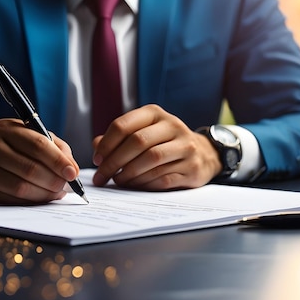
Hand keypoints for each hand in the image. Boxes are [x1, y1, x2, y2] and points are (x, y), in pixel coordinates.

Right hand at [0, 120, 79, 203]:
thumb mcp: (19, 131)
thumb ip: (49, 143)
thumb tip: (70, 165)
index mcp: (5, 128)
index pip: (37, 145)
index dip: (58, 161)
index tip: (73, 173)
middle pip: (30, 169)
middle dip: (54, 181)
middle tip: (66, 187)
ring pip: (20, 187)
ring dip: (44, 194)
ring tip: (55, 194)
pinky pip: (8, 199)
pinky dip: (28, 202)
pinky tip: (38, 199)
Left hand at [91, 104, 221, 189]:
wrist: (202, 154)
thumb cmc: (163, 143)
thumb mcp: (142, 132)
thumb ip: (119, 138)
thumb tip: (96, 147)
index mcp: (154, 114)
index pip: (123, 125)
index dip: (106, 144)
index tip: (97, 160)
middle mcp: (172, 126)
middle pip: (137, 142)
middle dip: (114, 162)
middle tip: (102, 176)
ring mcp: (185, 146)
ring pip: (151, 160)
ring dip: (129, 174)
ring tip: (118, 181)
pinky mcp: (192, 168)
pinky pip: (164, 177)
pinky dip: (145, 183)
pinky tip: (135, 185)